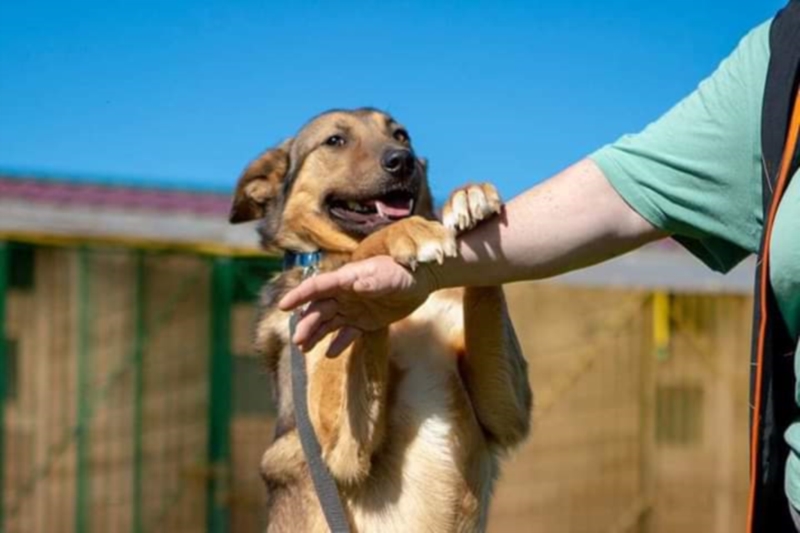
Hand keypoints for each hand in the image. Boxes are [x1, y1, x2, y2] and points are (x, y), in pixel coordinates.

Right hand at [278, 255, 437, 355]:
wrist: (421, 279)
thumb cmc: (403, 272)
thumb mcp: (389, 276)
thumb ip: (372, 282)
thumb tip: (355, 284)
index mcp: (346, 280)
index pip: (317, 287)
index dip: (299, 295)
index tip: (283, 306)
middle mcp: (345, 294)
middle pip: (319, 309)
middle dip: (307, 324)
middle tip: (298, 341)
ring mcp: (353, 308)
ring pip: (328, 323)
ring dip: (315, 335)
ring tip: (304, 349)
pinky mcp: (364, 321)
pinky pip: (347, 334)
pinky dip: (338, 343)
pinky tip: (330, 354)